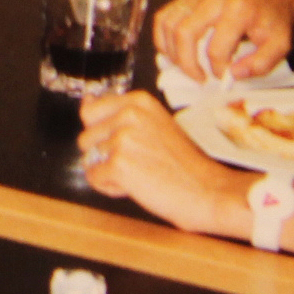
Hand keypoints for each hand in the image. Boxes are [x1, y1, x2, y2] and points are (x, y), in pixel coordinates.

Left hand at [76, 89, 249, 235]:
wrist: (207, 191)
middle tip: (138, 162)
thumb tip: (86, 102)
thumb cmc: (185, 164)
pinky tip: (138, 185)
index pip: (91, 110)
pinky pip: (94, 178)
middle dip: (104, 154)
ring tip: (141, 173)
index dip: (104, 133)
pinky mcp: (119, 165)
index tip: (125, 143)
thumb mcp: (154, 125)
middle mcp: (129, 115)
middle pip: (87, 137)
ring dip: (109, 172)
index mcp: (138, 102)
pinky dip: (111, 188)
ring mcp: (123, 139)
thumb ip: (119, 114)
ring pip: (90, 159)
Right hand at [149, 0, 293, 82]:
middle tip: (199, 80)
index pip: (216, 48)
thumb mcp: (280, 44)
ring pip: (169, 24)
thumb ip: (261, 64)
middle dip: (188, 64)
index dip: (218, 69)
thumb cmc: (273, 18)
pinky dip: (162, 38)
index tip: (225, 78)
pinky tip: (172, 53)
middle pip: (185, 34)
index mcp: (238, 9)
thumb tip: (232, 75)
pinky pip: (164, 17)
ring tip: (185, 68)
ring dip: (172, 53)